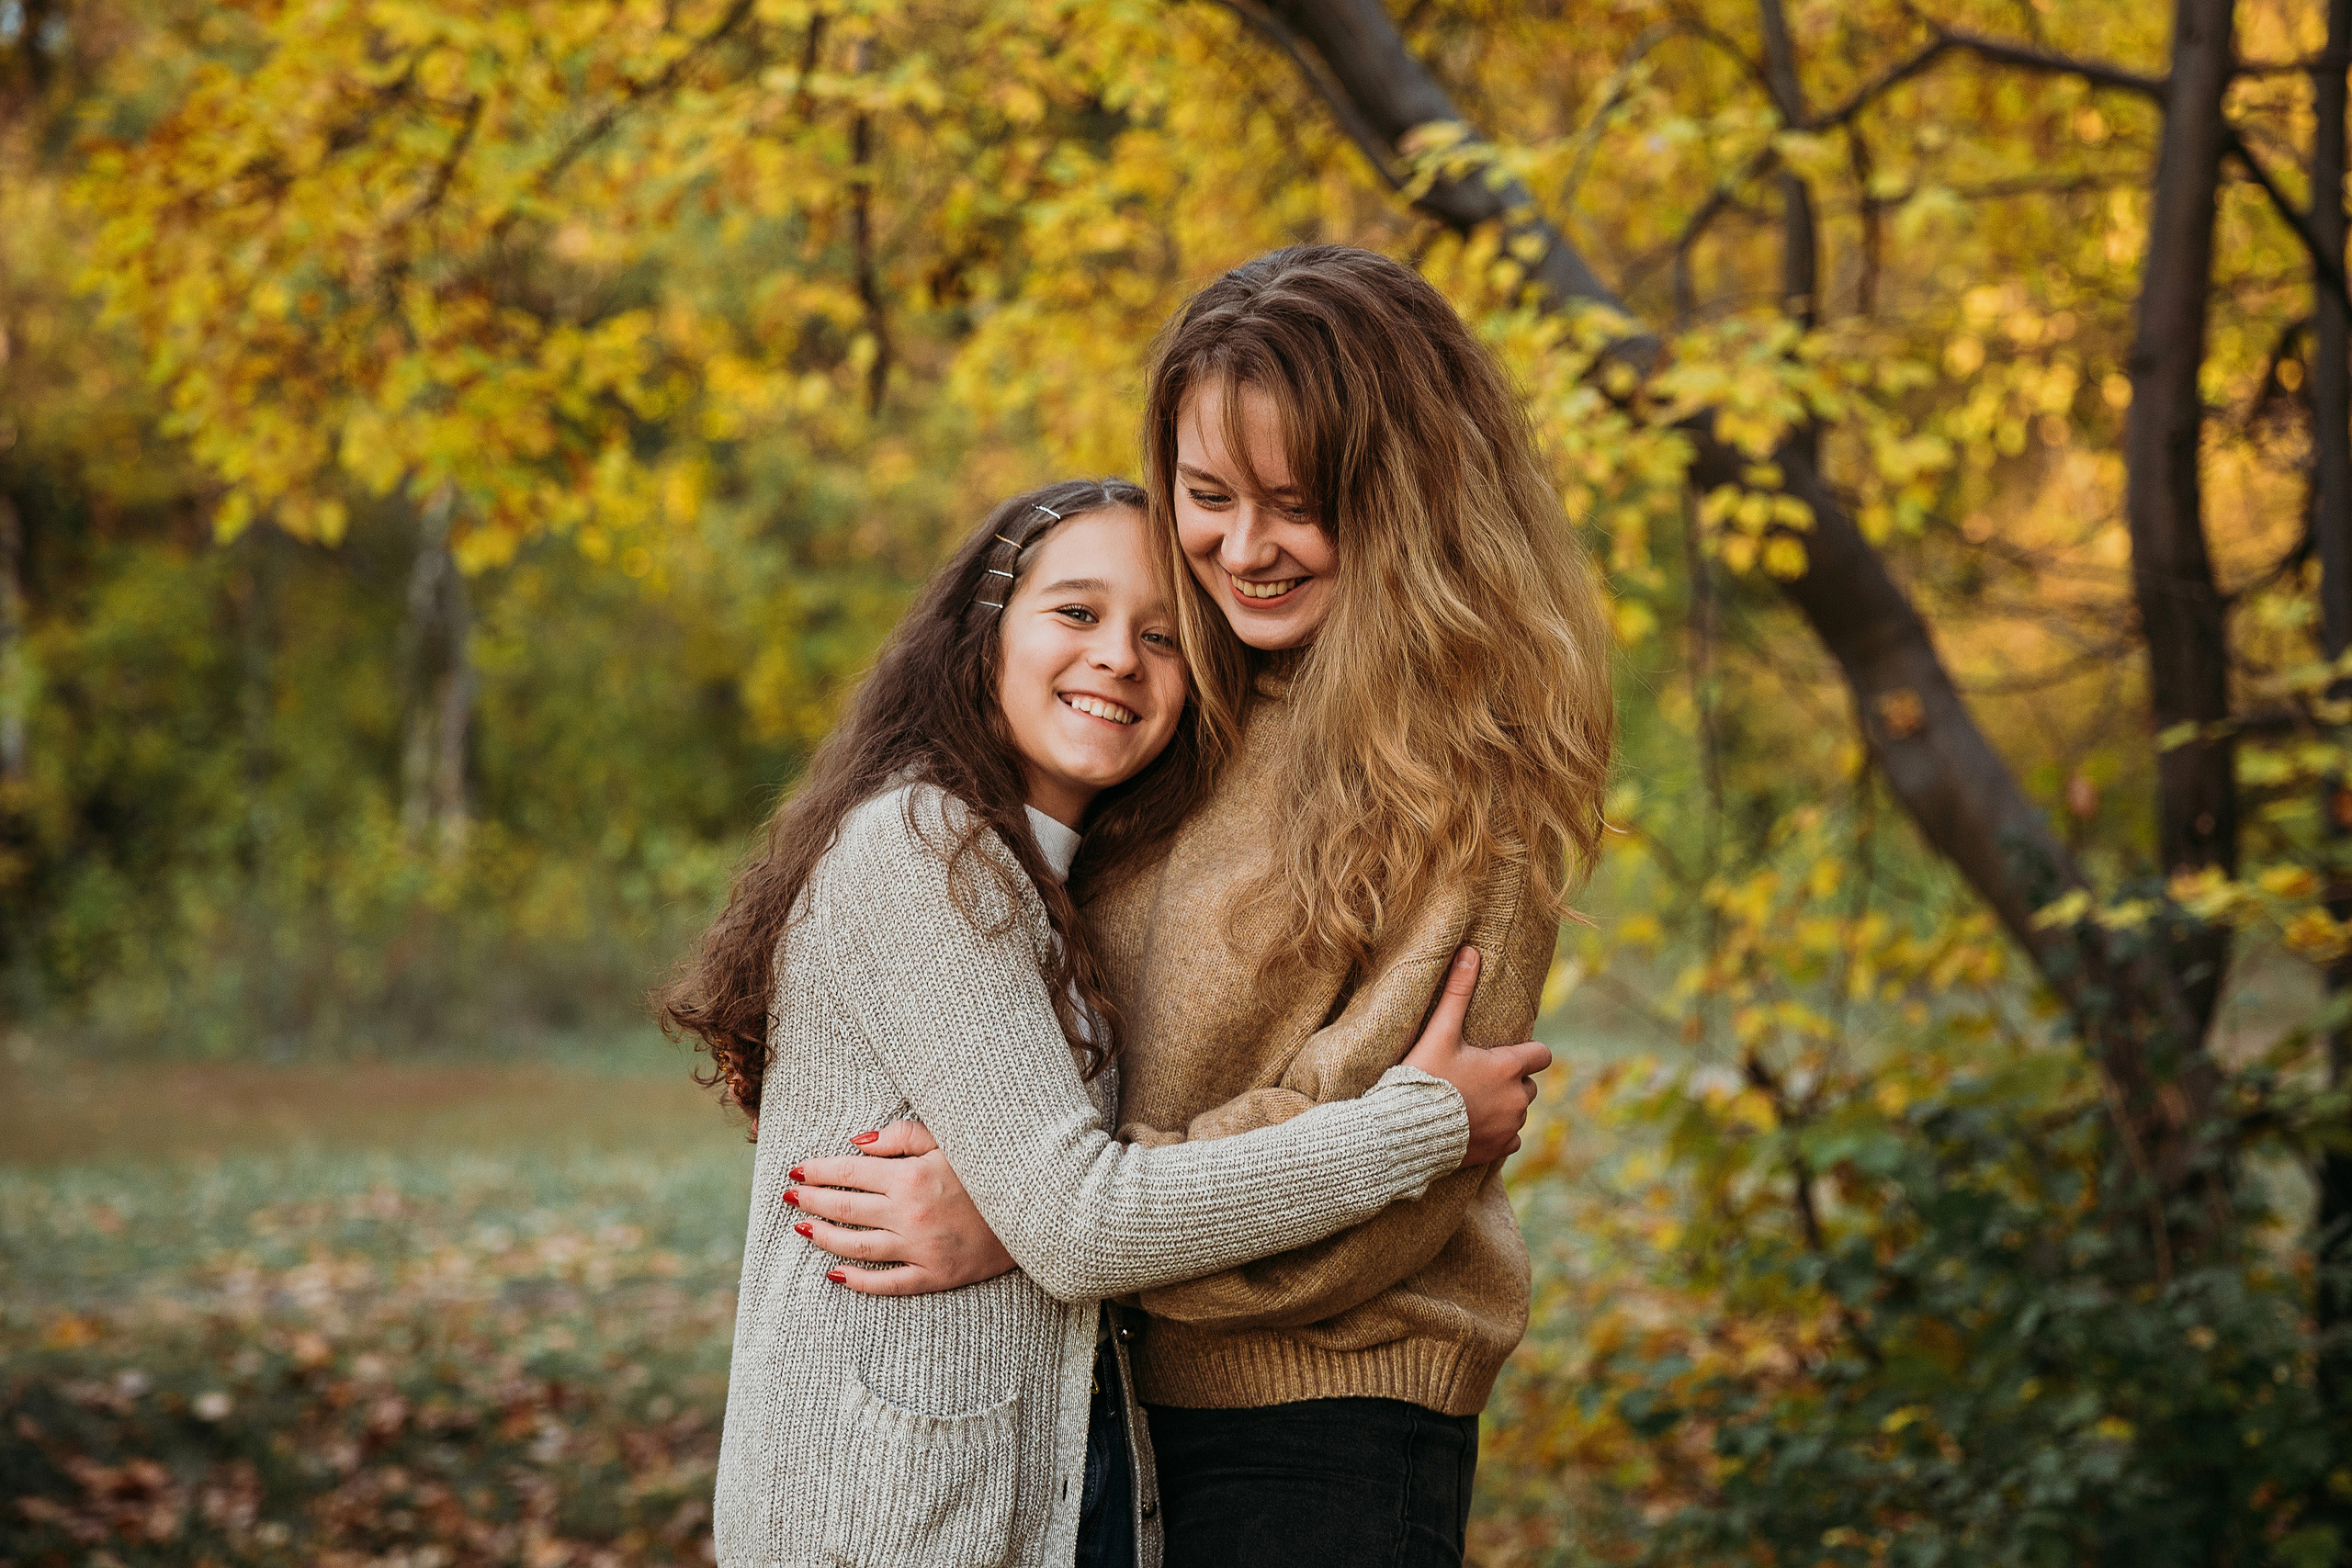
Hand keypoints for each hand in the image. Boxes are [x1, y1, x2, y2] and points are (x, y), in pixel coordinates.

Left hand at [784, 1123, 1015, 1295]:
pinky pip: (887, 1282)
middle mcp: (909, 1215)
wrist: (1037, 1212)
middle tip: (789, 1195)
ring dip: (823, 1236)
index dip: (818, 1170)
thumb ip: (902, 1137)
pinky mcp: (935, 1277)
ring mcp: (920, 1250)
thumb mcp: (950, 1141)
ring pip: (855, 1246)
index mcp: (911, 1177)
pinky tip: (835, 1273)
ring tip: (802, 1227)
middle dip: (811, 1199)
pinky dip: (857, 1280)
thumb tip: (858, 1143)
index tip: (797, 1169)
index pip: (848, 1173)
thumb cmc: (992, 1169)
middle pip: (845, 1208)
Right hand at [1400, 946, 1551, 1165]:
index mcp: (1508, 1067)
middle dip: (1510, 1081)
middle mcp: (1517, 1098)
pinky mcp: (1498, 1150)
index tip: (1508, 1053)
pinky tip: (1475, 1126)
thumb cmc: (1424, 1078)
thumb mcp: (1439, 1033)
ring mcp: (1509, 1126)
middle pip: (1529, 1084)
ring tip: (1471, 1102)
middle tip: (1478, 1077)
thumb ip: (1457, 993)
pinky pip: (1511, 1140)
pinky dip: (1498, 1134)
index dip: (1529, 1052)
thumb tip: (1470, 951)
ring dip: (1504, 1106)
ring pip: (1518, 1112)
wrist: (1407, 1130)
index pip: (1542, 1055)